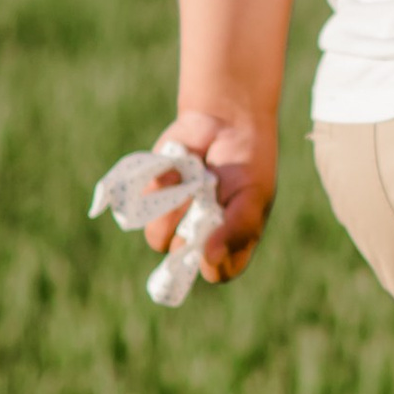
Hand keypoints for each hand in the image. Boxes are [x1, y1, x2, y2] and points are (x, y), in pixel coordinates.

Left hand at [151, 105, 276, 282]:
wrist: (222, 120)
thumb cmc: (247, 162)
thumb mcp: (252, 194)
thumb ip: (237, 227)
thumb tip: (210, 257)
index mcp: (230, 242)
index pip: (219, 272)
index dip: (212, 264)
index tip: (210, 239)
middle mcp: (198, 237)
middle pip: (179, 258)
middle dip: (188, 228)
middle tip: (206, 196)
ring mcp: (173, 219)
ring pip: (155, 235)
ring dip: (173, 205)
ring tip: (193, 177)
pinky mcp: (151, 198)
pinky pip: (141, 204)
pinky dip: (160, 183)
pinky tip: (178, 166)